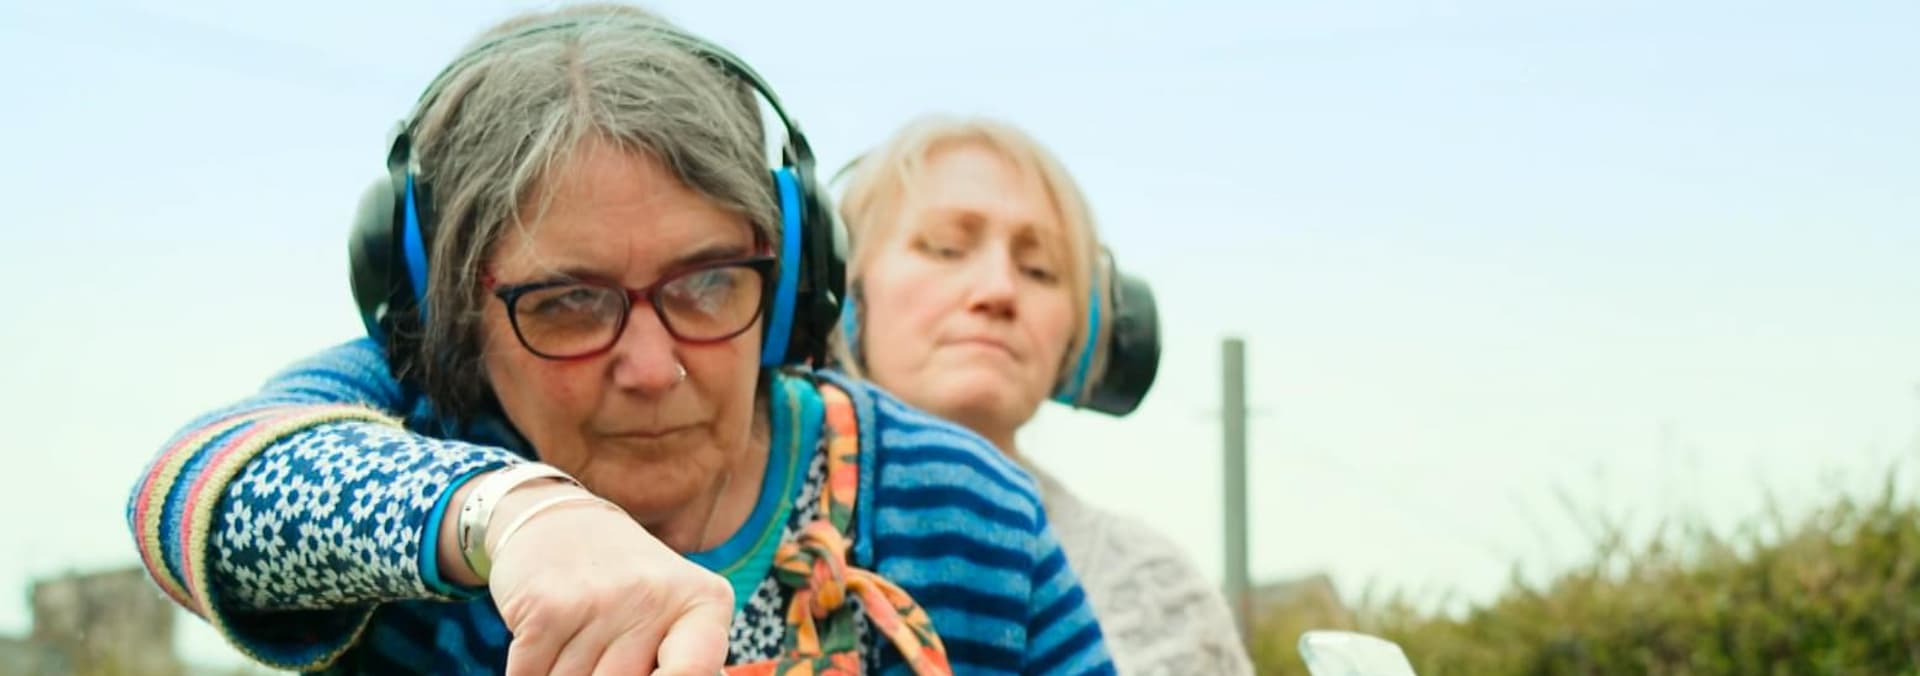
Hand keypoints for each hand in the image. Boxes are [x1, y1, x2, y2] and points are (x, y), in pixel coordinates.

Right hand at [484, 481, 734, 675]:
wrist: (559, 523)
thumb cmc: (625, 586)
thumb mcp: (674, 613)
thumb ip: (684, 660)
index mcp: (703, 600)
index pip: (693, 671)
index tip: (650, 675)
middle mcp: (654, 596)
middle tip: (602, 647)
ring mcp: (600, 600)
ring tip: (573, 638)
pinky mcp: (546, 607)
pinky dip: (530, 671)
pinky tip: (542, 640)